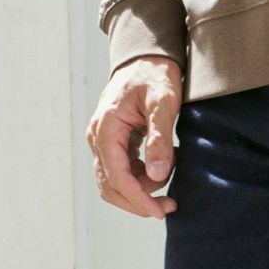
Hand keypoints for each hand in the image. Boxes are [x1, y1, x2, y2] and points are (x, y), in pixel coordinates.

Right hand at [86, 55, 181, 218]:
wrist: (145, 57)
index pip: (117, 177)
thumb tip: (158, 175)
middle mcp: (98, 137)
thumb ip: (160, 138)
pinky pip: (123, 172)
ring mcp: (102, 142)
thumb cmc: (154, 74)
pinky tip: (163, 167)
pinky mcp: (112, 144)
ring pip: (115, 183)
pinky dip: (142, 179)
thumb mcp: (163, 102)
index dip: (138, 199)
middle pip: (110, 187)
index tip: (160, 211)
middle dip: (139, 202)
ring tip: (171, 176)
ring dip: (141, 192)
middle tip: (169, 206)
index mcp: (106, 128)